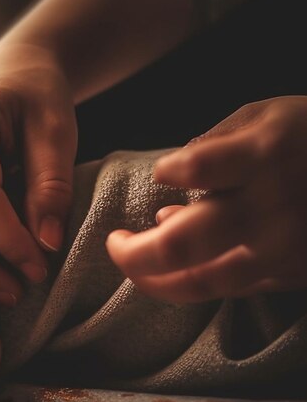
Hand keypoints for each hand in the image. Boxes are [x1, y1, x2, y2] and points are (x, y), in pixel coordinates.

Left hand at [106, 96, 306, 301]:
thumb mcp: (267, 114)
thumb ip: (214, 143)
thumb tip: (169, 187)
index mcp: (266, 153)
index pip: (197, 169)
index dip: (170, 174)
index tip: (163, 175)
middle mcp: (271, 206)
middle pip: (182, 243)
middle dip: (132, 252)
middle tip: (113, 243)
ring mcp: (281, 248)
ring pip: (199, 281)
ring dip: (152, 279)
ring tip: (130, 264)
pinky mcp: (289, 274)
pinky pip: (225, 287)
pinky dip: (188, 281)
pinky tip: (170, 270)